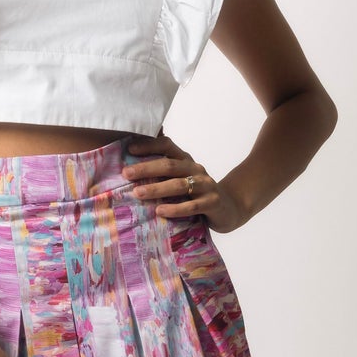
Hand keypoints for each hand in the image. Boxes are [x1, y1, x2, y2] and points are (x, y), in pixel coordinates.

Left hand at [121, 134, 245, 232]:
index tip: (129, 149)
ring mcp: (206, 186)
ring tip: (137, 193)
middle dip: (146, 168)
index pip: (167, 146)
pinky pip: (191, 206)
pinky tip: (160, 211)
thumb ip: (163, 172)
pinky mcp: (212, 203)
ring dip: (157, 189)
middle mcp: (196, 169)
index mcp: (186, 160)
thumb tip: (131, 165)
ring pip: (179, 185)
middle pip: (169, 165)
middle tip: (126, 174)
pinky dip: (175, 209)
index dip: (149, 146)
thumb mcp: (182, 179)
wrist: (229, 209)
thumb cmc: (197, 194)